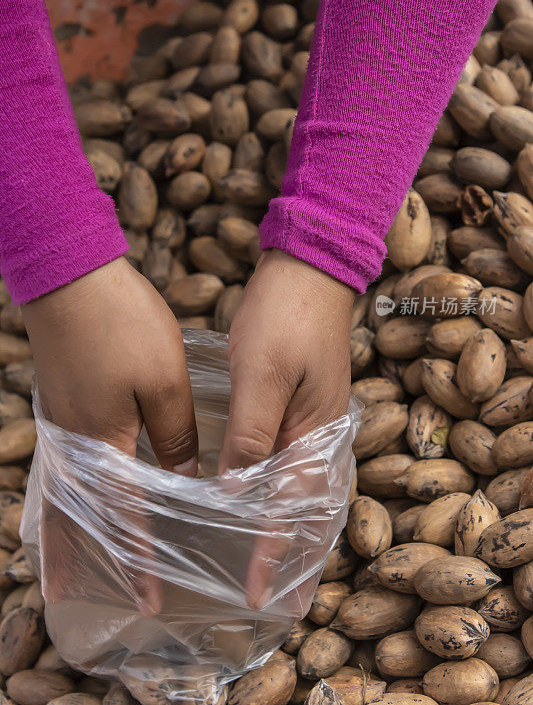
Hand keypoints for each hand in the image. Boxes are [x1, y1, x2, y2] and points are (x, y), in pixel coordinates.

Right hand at [22, 257, 197, 613]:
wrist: (68, 275)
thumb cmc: (122, 326)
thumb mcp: (165, 381)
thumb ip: (174, 436)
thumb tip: (183, 479)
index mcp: (104, 440)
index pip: (123, 515)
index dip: (136, 556)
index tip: (146, 596)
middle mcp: (72, 438)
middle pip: (73, 511)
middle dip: (77, 556)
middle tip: (69, 595)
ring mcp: (57, 416)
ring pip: (58, 488)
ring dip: (59, 528)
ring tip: (54, 559)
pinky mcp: (55, 396)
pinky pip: (54, 460)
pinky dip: (55, 489)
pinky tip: (61, 490)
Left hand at [218, 250, 353, 608]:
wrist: (309, 267)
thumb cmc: (283, 316)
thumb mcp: (259, 374)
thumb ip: (249, 435)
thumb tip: (235, 493)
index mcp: (313, 430)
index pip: (292, 507)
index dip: (272, 552)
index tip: (255, 593)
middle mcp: (323, 431)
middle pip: (313, 508)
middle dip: (297, 555)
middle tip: (282, 599)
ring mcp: (319, 415)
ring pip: (309, 488)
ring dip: (297, 530)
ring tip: (282, 564)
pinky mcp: (308, 401)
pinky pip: (303, 462)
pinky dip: (292, 493)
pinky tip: (274, 496)